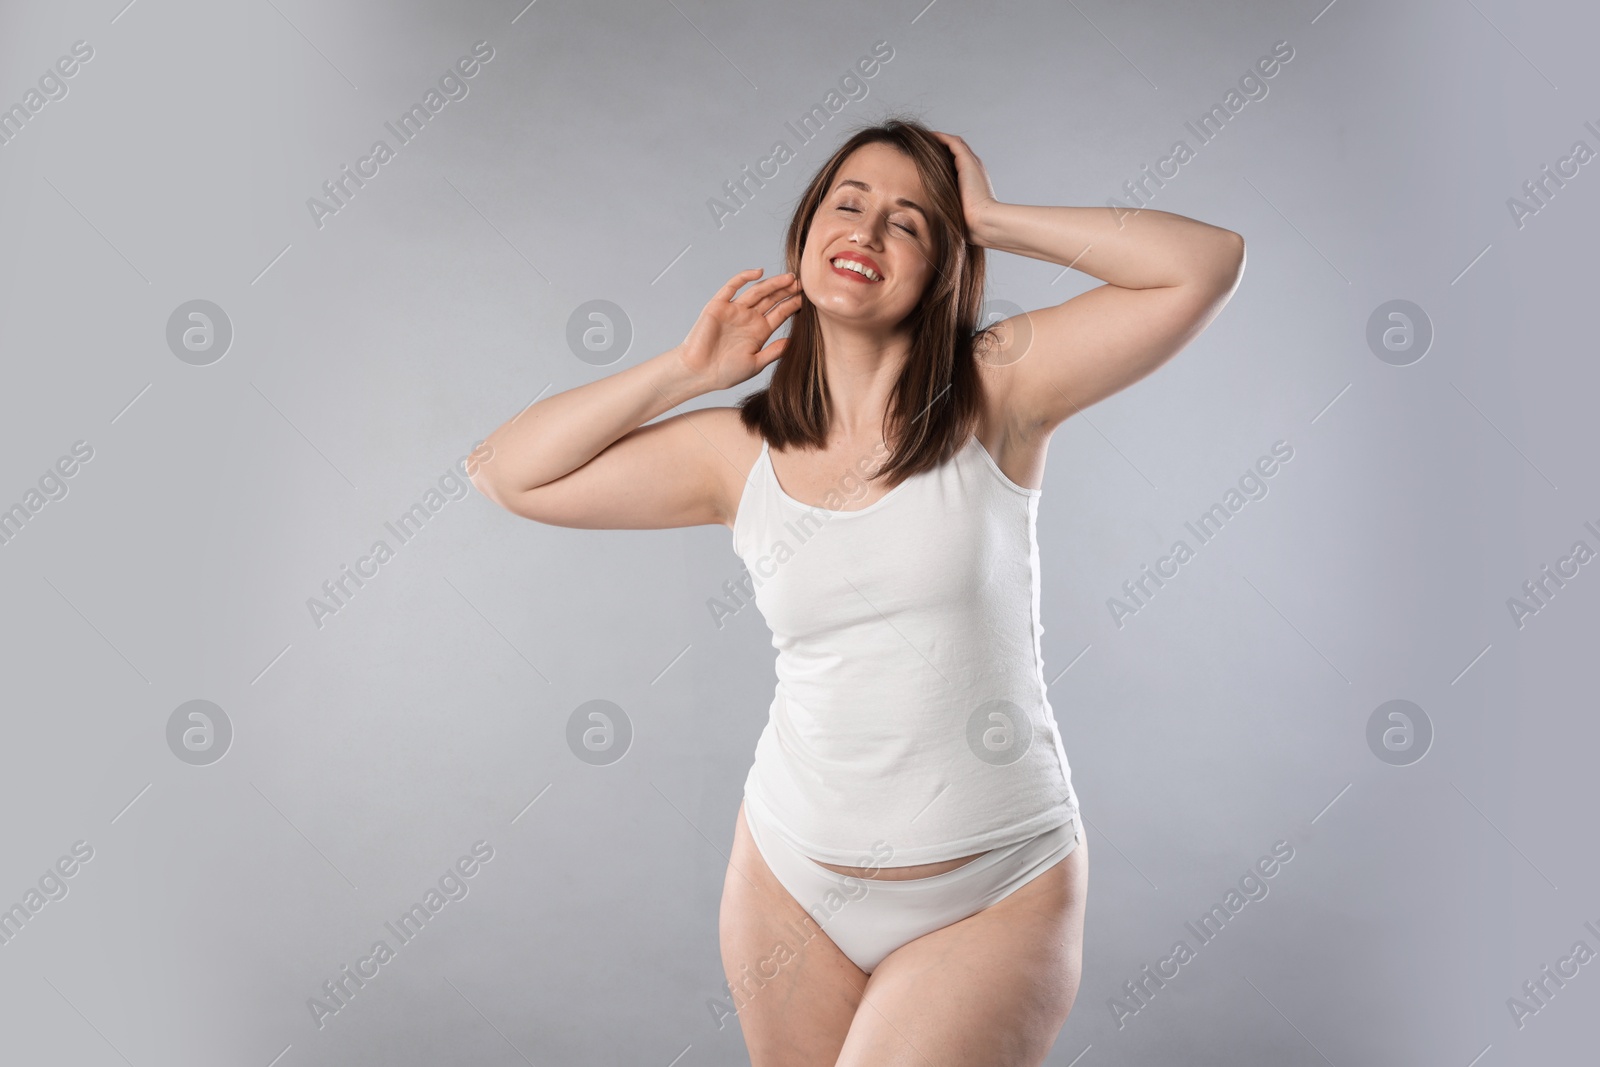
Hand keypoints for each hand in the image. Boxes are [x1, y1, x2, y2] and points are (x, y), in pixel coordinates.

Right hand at [676, 268, 802, 391]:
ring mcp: (734, 310)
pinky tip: (760, 273)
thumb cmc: (725, 372)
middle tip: (802, 283)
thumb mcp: (755, 364)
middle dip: (786, 291)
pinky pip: (732, 286)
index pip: (781, 313)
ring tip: (789, 278)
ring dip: (773, 284)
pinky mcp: (719, 305)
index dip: (793, 305)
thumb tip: (794, 342)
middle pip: (772, 299)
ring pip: (757, 291)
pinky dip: (745, 277)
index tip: (808, 298)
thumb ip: (774, 351)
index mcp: (759, 331)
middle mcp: (748, 318)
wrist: (699, 372)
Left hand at [930, 131, 999, 243]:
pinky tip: (926, 138)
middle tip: (921, 148)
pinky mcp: (967, 160)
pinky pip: (951, 142)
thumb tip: (928, 219)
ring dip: (938, 141)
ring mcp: (971, 163)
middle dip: (939, 149)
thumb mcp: (953, 214)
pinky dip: (939, 138)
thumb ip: (945, 209)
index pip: (955, 164)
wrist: (980, 221)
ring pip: (953, 144)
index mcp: (971, 180)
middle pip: (954, 152)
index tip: (924, 163)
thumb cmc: (966, 223)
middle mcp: (973, 168)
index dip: (941, 161)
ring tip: (922, 140)